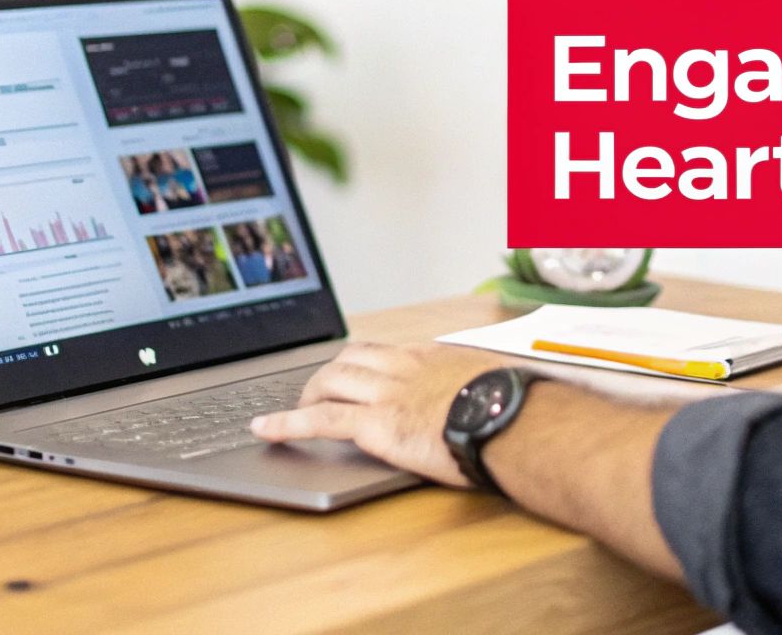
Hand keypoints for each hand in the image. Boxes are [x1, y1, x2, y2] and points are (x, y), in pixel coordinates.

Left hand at [250, 341, 511, 487]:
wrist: (514, 419)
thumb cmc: (515, 407)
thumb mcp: (494, 384)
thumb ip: (477, 386)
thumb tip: (486, 397)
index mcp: (431, 356)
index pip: (383, 351)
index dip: (360, 364)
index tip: (353, 373)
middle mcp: (403, 367)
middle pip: (349, 358)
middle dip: (326, 374)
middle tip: (316, 394)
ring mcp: (387, 393)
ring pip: (329, 380)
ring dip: (306, 396)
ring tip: (293, 413)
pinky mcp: (376, 424)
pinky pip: (320, 420)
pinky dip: (287, 424)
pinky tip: (265, 430)